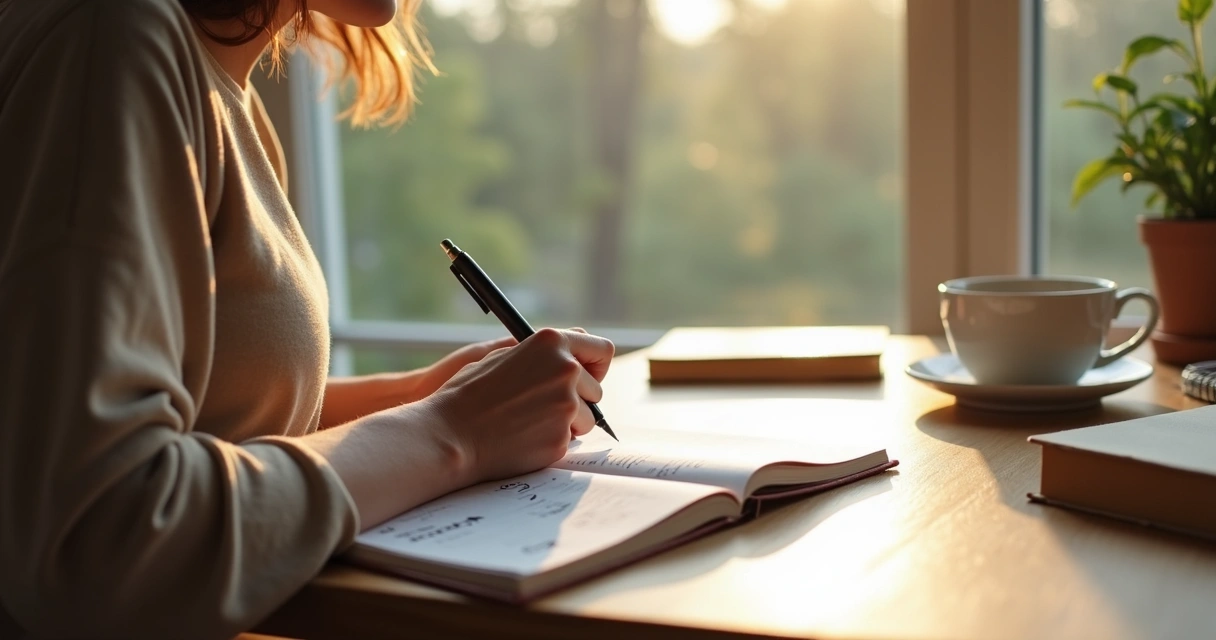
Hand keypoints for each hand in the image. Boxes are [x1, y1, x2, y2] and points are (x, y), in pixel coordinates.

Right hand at [420, 328, 614, 483]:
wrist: (449, 434)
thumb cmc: (468, 395)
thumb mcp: (502, 356)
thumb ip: (543, 353)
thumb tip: (571, 351)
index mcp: (552, 343)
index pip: (602, 350)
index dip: (596, 366)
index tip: (587, 377)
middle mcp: (566, 370)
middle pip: (596, 390)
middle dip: (578, 400)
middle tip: (544, 407)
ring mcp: (566, 406)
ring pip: (587, 420)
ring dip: (567, 424)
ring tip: (528, 423)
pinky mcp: (561, 438)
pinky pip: (568, 442)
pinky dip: (551, 442)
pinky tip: (522, 439)